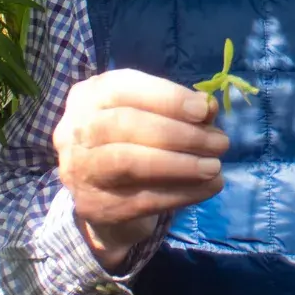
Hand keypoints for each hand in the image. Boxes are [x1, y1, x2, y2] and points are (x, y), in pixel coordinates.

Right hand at [53, 68, 228, 269]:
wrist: (103, 193)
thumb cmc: (132, 140)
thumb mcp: (151, 115)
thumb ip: (178, 109)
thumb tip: (209, 109)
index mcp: (88, 96)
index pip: (123, 88)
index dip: (167, 98)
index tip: (205, 110)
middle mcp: (74, 130)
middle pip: (125, 124)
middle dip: (178, 133)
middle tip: (220, 143)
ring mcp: (80, 170)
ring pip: (129, 162)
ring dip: (181, 165)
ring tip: (214, 167)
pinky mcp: (94, 206)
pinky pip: (142, 199)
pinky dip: (182, 193)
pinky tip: (208, 188)